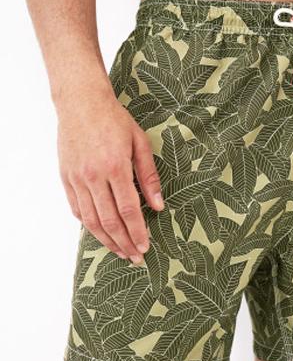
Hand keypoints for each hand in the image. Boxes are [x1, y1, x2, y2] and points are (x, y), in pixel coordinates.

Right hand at [58, 95, 163, 264]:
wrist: (81, 103)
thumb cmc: (115, 119)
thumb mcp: (140, 143)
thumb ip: (149, 176)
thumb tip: (159, 205)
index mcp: (115, 167)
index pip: (128, 209)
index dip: (138, 232)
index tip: (145, 247)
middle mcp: (93, 176)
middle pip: (109, 220)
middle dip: (124, 242)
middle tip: (135, 257)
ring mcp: (77, 178)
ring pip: (91, 219)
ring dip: (106, 239)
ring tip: (120, 251)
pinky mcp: (66, 177)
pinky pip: (77, 208)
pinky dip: (88, 224)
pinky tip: (100, 232)